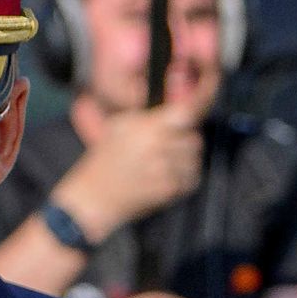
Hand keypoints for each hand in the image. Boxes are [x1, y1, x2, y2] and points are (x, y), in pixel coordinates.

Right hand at [58, 102, 208, 229]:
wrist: (96, 195)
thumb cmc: (106, 159)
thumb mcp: (119, 125)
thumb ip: (149, 114)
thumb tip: (176, 101)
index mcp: (148, 128)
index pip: (187, 111)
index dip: (196, 106)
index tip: (200, 102)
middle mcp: (160, 147)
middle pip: (194, 138)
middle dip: (183, 141)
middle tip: (164, 146)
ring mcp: (167, 169)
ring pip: (195, 159)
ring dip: (183, 161)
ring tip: (160, 164)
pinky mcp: (170, 189)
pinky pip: (191, 178)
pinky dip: (182, 179)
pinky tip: (162, 178)